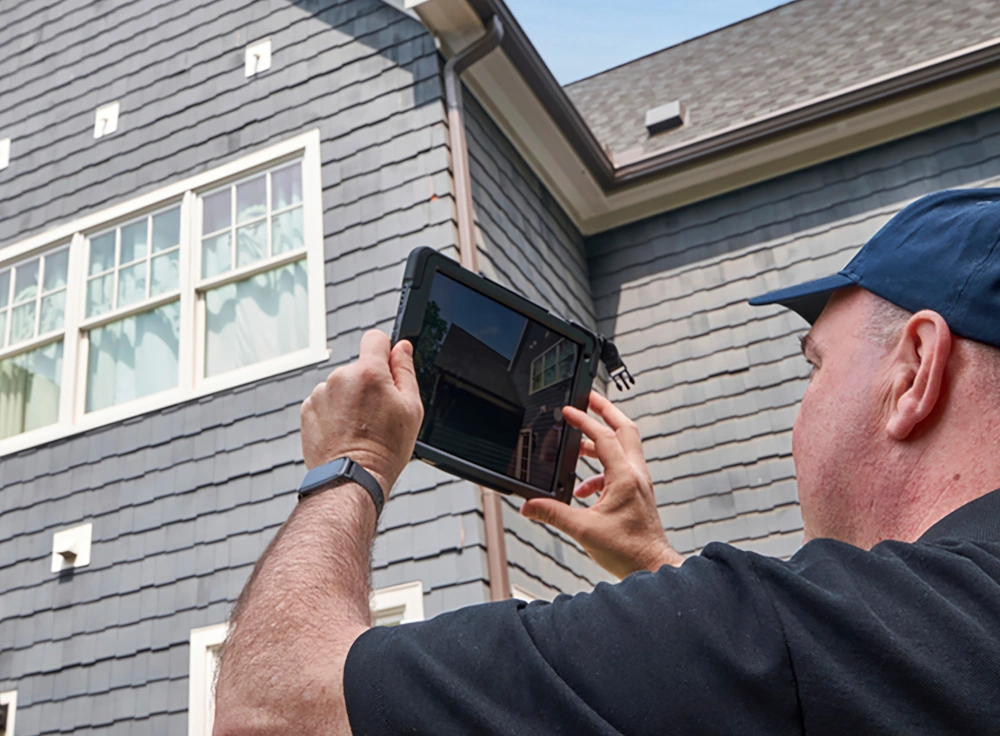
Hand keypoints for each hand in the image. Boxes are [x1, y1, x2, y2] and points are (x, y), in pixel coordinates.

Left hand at [300, 330, 423, 492]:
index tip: (388, 369)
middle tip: (379, 414)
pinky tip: (344, 432)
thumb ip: (406, 371)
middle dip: (369, 383)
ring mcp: (321, 393)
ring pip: (342, 386)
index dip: (385, 351)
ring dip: (350, 399)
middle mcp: (340, 377)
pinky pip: (326, 401)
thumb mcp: (411, 408)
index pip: (375, 338)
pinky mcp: (307, 409)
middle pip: (359, 367)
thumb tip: (401, 347)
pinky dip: (335, 413)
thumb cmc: (385, 449)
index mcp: (368, 372)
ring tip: (360, 428)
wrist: (351, 478)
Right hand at [521, 391, 682, 578]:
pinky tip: (584, 489)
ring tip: (577, 446)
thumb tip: (529, 506)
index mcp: (625, 477)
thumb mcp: (583, 530)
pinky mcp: (638, 494)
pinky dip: (601, 470)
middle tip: (588, 399)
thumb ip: (553, 514)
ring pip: (624, 447)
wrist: (651, 567)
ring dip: (601, 441)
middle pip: (625, 429)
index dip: (584, 420)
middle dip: (606, 411)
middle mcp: (636, 475)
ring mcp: (639, 483)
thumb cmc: (628, 551)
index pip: (604, 437)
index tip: (569, 410)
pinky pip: (620, 469)